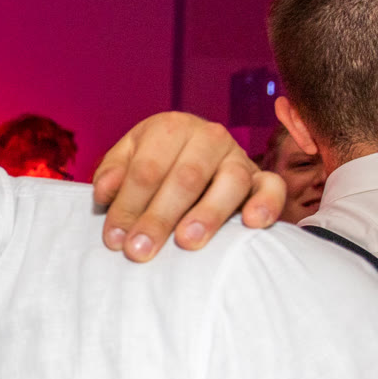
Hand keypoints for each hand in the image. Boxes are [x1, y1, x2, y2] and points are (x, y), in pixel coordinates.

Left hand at [92, 112, 285, 260]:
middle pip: (185, 178)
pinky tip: (252, 223)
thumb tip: (105, 192)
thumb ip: (112, 173)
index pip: (147, 169)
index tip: (115, 239)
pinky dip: (266, 203)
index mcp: (170, 128)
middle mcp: (208, 137)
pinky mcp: (262, 178)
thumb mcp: (126, 160)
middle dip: (159, 217)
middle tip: (140, 250)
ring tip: (187, 242)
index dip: (128, 205)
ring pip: (230, 183)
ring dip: (208, 214)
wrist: (190, 158)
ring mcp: (238, 157)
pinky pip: (272, 187)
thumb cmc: (153, 164)